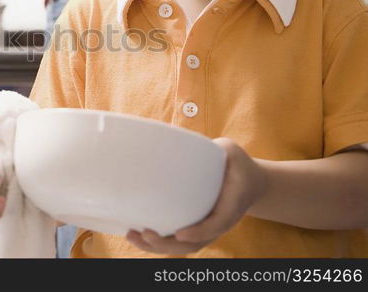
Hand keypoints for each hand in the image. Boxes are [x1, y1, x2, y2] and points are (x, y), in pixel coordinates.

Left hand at [126, 137, 266, 254]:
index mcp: (232, 205)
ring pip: (183, 247)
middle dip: (167, 245)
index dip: (199, 231)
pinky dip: (158, 242)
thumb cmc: (238, 164)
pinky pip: (178, 241)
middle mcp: (219, 222)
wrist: (252, 184)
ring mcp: (207, 228)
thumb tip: (175, 136)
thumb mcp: (232, 151)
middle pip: (195, 244)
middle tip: (145, 233)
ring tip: (132, 236)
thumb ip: (213, 146)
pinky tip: (138, 234)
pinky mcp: (196, 226)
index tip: (179, 234)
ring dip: (157, 247)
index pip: (217, 223)